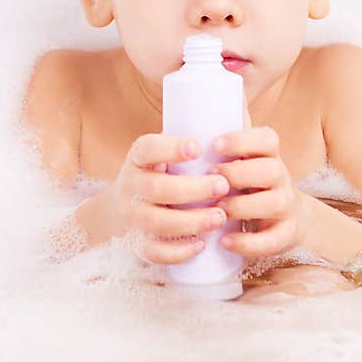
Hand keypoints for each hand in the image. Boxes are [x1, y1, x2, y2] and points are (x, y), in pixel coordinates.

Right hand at [109, 133, 231, 264]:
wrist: (121, 208)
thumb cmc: (160, 173)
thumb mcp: (165, 153)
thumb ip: (195, 136)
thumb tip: (239, 109)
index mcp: (139, 158)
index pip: (147, 148)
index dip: (170, 148)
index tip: (198, 147)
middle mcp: (131, 185)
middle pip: (156, 188)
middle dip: (193, 189)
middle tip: (223, 186)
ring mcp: (132, 217)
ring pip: (157, 222)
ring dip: (191, 221)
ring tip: (221, 217)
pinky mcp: (138, 243)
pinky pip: (154, 252)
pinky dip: (178, 251)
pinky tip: (202, 244)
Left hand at [210, 95, 311, 257]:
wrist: (284, 218)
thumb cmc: (248, 181)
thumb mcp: (240, 155)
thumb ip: (224, 130)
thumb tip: (198, 89)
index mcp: (269, 154)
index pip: (267, 138)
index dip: (243, 139)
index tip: (215, 144)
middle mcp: (281, 177)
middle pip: (271, 168)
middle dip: (240, 172)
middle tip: (212, 177)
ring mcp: (286, 206)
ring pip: (274, 202)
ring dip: (243, 205)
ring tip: (218, 209)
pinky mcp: (285, 234)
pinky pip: (273, 239)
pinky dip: (249, 243)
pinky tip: (226, 241)